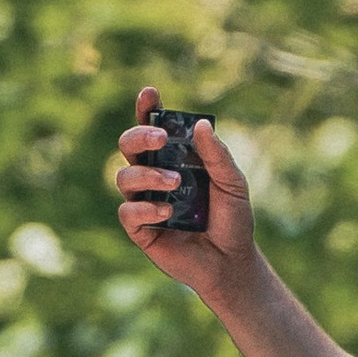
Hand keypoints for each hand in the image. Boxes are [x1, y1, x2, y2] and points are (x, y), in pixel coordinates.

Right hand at [113, 85, 256, 297]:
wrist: (232, 263)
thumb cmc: (232, 220)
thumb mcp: (233, 184)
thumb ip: (217, 156)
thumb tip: (200, 125)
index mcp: (174, 159)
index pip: (153, 128)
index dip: (147, 110)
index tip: (150, 94)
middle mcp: (154, 175)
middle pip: (129, 145)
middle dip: (139, 136)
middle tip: (160, 139)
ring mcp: (144, 201)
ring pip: (124, 176)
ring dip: (148, 175)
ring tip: (175, 184)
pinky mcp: (140, 230)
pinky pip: (127, 212)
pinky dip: (144, 208)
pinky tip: (166, 213)